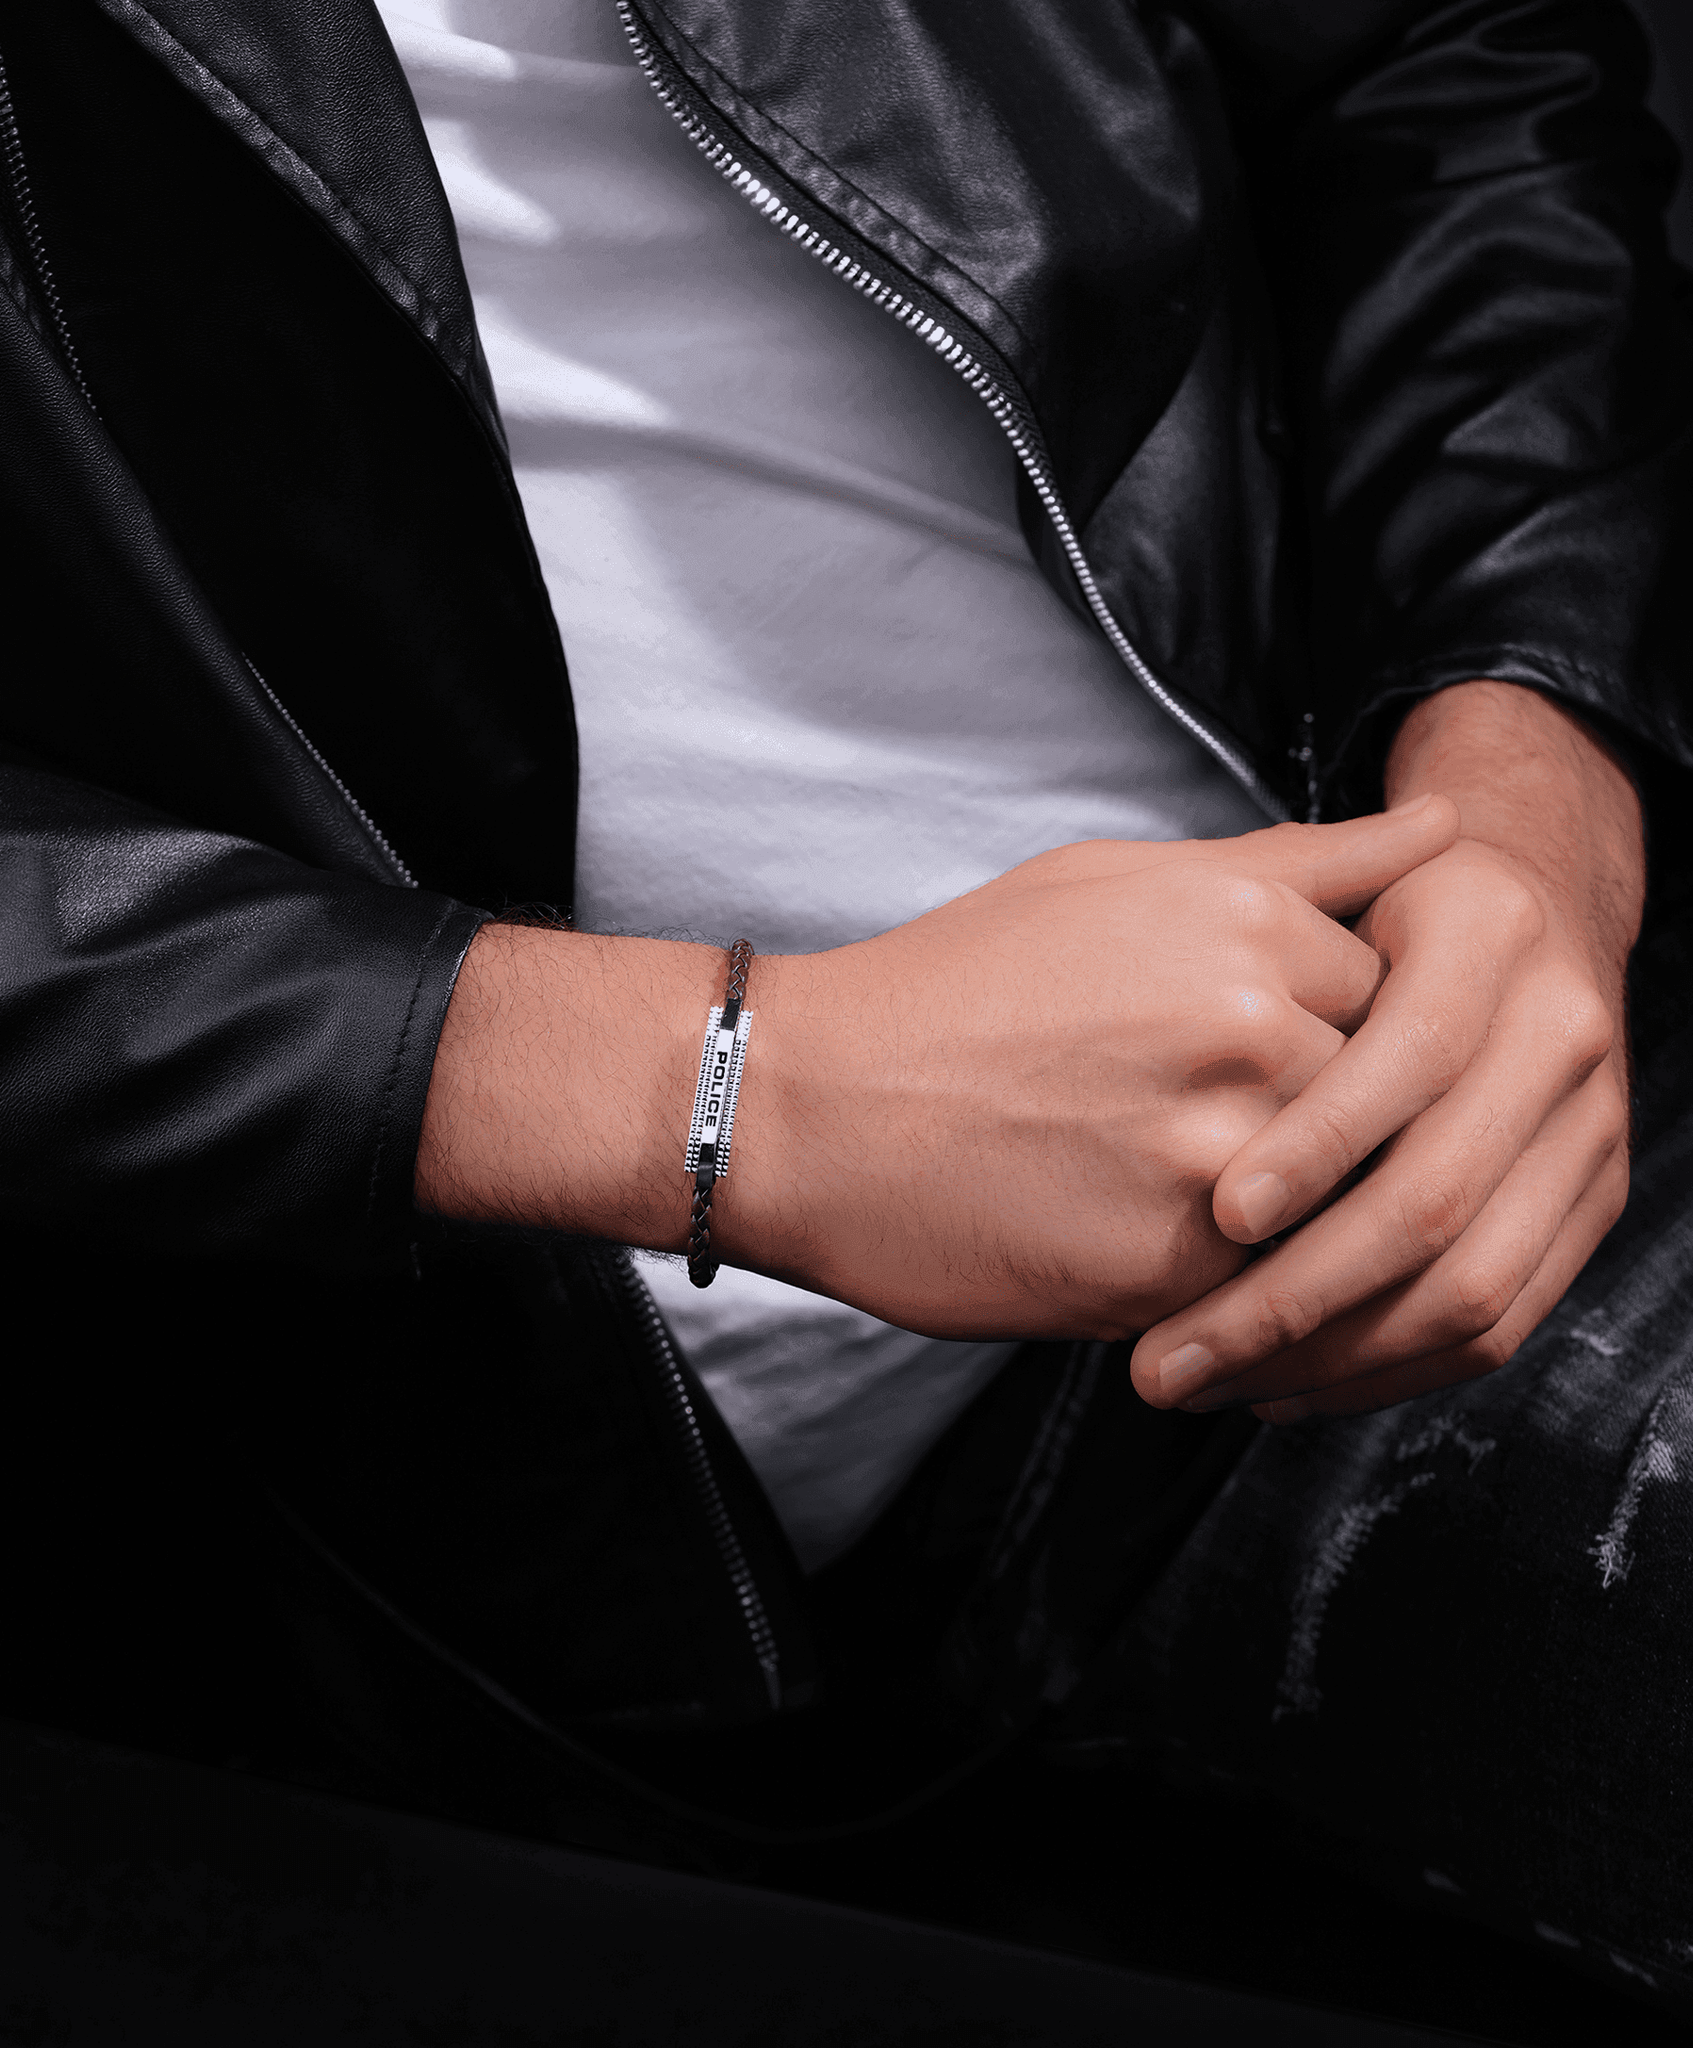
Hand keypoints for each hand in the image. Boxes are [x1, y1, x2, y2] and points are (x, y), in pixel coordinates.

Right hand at [417, 801, 1459, 1347]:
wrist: (808, 1106)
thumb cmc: (953, 986)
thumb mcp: (1116, 880)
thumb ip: (1294, 863)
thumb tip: (1445, 823)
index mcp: (1244, 916)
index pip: (1403, 990)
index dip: (1342, 1034)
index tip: (1264, 1055)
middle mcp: (1250, 1023)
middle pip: (1387, 1099)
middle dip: (1323, 1123)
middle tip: (1216, 1128)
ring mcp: (1218, 1149)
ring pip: (1341, 1198)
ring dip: (1295, 1205)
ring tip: (1184, 1189)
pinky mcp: (1176, 1267)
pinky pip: (1276, 1283)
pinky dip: (1243, 1275)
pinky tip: (1151, 1237)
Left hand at [1129, 682, 1644, 1419]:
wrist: (1531, 896)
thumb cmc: (1380, 904)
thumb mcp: (1320, 879)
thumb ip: (1263, 915)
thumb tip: (1174, 1012)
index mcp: (1487, 939)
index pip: (1407, 1060)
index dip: (1317, 1143)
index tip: (1217, 1212)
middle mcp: (1557, 1037)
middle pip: (1436, 1200)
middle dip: (1291, 1297)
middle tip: (1165, 1358)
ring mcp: (1588, 1131)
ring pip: (1467, 1289)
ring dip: (1324, 1359)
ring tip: (1201, 1381)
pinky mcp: (1589, 1204)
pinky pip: (1497, 1323)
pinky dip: (1384, 1372)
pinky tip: (1279, 1383)